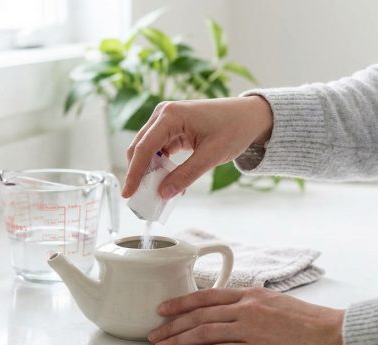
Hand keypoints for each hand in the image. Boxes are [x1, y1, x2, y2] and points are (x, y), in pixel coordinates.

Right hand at [121, 96, 273, 198]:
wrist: (250, 116)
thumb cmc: (234, 128)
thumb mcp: (211, 156)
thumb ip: (185, 175)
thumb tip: (163, 194)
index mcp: (170, 116)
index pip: (144, 148)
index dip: (134, 173)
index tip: (128, 194)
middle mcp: (164, 114)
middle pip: (140, 148)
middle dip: (138, 173)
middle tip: (138, 198)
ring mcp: (167, 121)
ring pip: (147, 150)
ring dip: (150, 171)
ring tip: (154, 192)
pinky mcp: (173, 129)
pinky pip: (159, 150)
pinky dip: (161, 167)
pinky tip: (168, 182)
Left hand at [147, 288, 347, 344]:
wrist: (335, 335)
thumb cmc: (311, 322)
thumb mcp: (277, 302)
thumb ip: (251, 305)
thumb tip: (232, 311)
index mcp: (250, 295)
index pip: (206, 296)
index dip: (180, 302)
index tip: (162, 309)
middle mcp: (246, 309)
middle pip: (198, 316)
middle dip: (172, 325)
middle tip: (154, 333)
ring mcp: (250, 330)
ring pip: (203, 333)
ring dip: (177, 340)